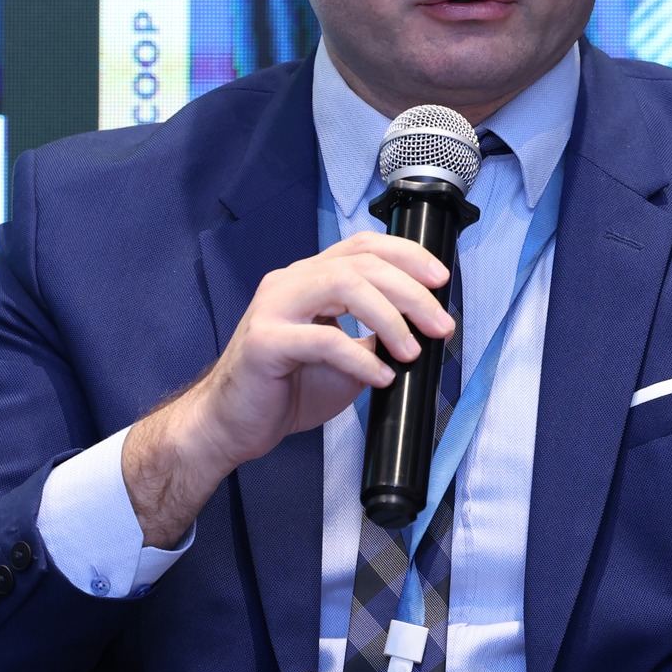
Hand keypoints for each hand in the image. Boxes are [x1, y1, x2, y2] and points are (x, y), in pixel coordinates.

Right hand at [121, 231, 453, 546]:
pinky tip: (380, 375)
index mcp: (308, 278)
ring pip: (342, 285)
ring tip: (412, 350)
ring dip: (389, 316)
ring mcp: (274, 308)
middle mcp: (290, 282)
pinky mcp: (265, 342)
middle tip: (440, 324)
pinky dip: (360, 357)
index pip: (363, 246)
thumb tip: (421, 332)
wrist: (230, 425)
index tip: (441, 280)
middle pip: (361, 263)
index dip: (408, 256)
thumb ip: (374, 338)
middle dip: (411, 291)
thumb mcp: (343, 358)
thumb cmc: (284, 389)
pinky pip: (323, 340)